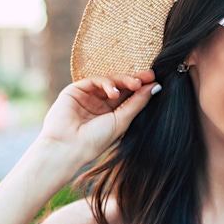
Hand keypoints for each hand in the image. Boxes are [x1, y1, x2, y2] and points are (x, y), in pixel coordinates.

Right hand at [37, 70, 158, 167]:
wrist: (68, 147)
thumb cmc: (95, 140)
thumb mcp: (122, 121)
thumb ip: (137, 103)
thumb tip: (156, 86)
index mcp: (111, 114)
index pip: (129, 96)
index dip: (142, 87)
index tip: (156, 81)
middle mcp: (100, 104)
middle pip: (121, 86)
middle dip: (136, 79)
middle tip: (149, 75)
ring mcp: (87, 96)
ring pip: (109, 80)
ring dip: (124, 80)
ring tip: (135, 85)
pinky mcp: (75, 90)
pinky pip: (94, 80)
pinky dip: (107, 83)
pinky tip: (114, 93)